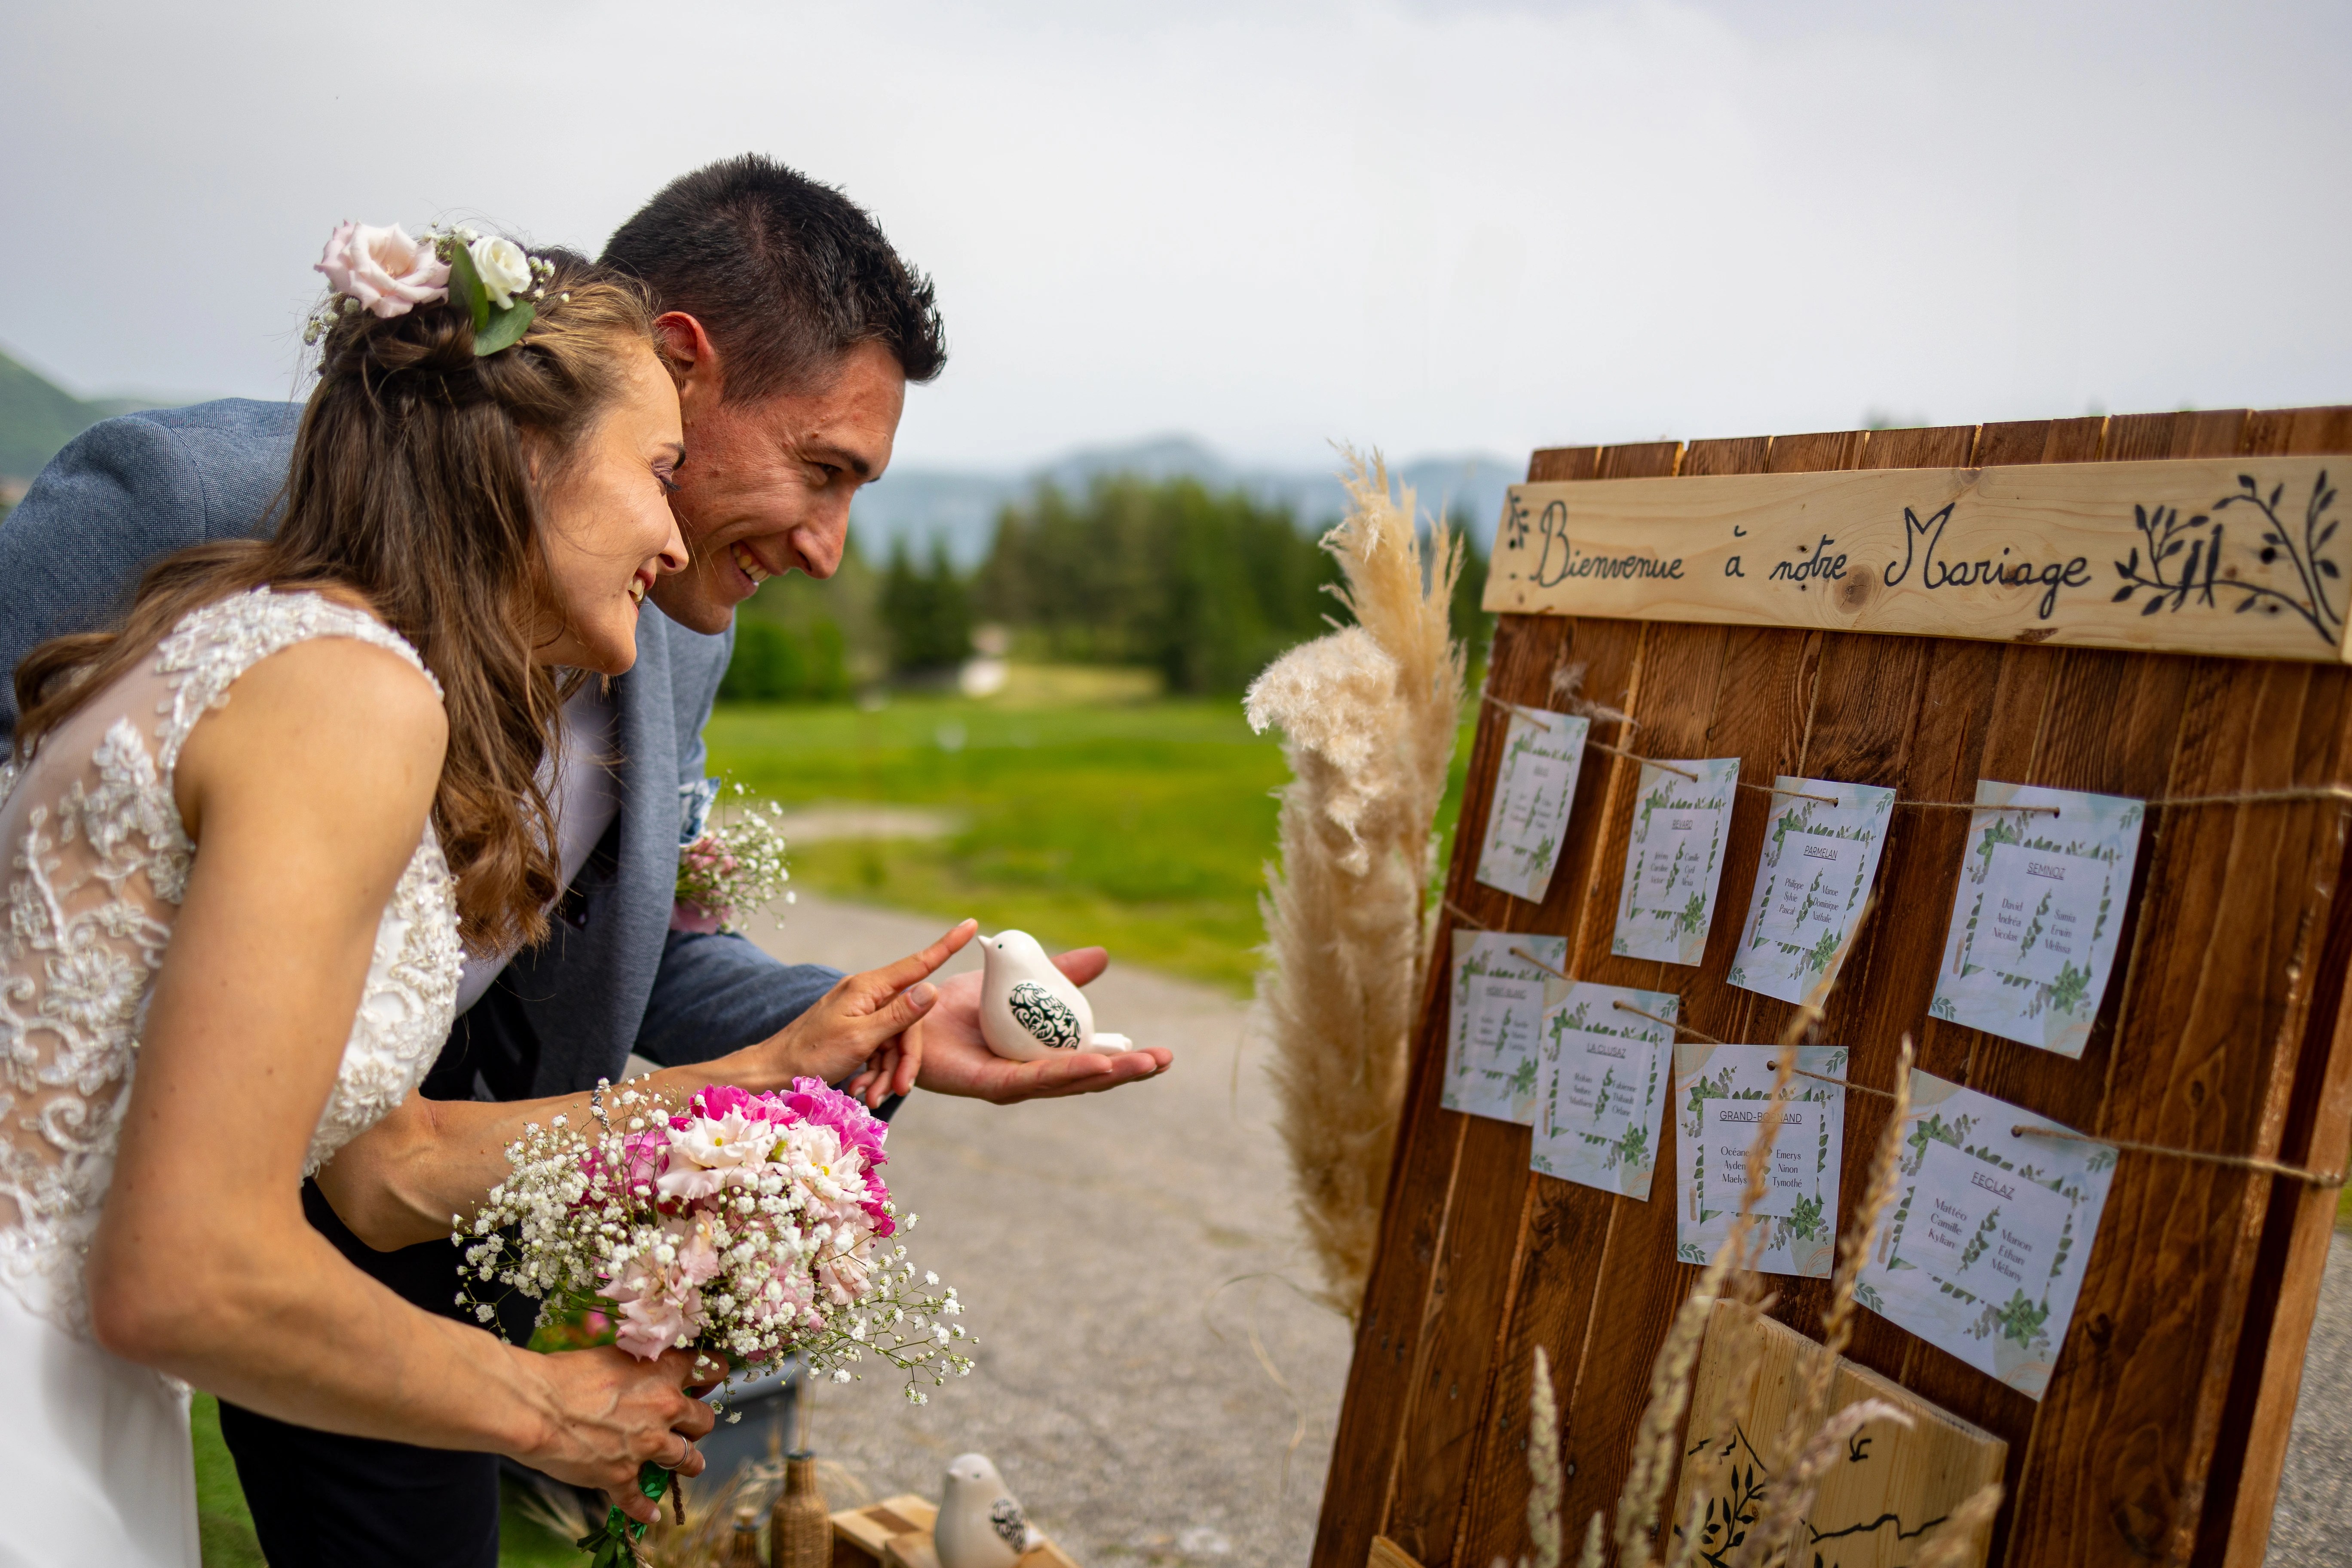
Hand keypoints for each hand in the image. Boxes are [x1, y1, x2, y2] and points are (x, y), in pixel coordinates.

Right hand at [516, 1345, 713, 1524]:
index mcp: (663, 1372)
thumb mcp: (612, 1356)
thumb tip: (643, 1372)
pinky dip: (645, 1510)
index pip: (711, 1368)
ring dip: (690, 1463)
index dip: (713, 1375)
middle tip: (690, 1425)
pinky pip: (642, 1501)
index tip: (708, 1380)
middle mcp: (664, 1409)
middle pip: (705, 1420)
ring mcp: (646, 1446)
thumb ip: (637, 1366)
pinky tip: (649, 1515)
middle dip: (699, 1423)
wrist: (534, 1406)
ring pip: (689, 1459)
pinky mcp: (622, 1476)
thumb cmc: (564, 1374)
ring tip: (691, 1465)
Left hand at [741, 920, 976, 1106]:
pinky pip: (879, 1049)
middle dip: (906, 1059)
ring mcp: (860, 1013)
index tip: (971, 923)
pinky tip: (861, 1090)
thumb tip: (932, 988)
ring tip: (870, 1097)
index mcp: (869, 988)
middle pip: (909, 1022)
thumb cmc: (811, 1054)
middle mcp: (867, 995)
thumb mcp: (860, 1038)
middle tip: (898, 1089)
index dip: (947, 945)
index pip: (918, 963)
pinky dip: (875, 1072)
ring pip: (895, 1040)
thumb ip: (899, 1015)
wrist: (772, 1072)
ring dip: (887, 1072)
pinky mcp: (854, 1031)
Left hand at [852, 945, 1172, 1103]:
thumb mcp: (1019, 982)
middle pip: (1087, 1077)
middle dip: (1127, 1071)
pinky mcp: (989, 1086)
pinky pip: (1031, 1079)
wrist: (905, 1014)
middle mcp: (1029, 1077)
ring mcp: (1011, 1085)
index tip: (1162, 1054)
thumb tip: (1103, 956)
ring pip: (1067, 1081)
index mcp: (1040, 1057)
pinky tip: (1094, 1066)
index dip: (1126, 1059)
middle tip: (1164, 1060)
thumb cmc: (956, 1007)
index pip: (1091, 1060)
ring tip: (1141, 1066)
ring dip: (1105, 1074)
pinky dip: (1065, 1072)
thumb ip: (1058, 974)